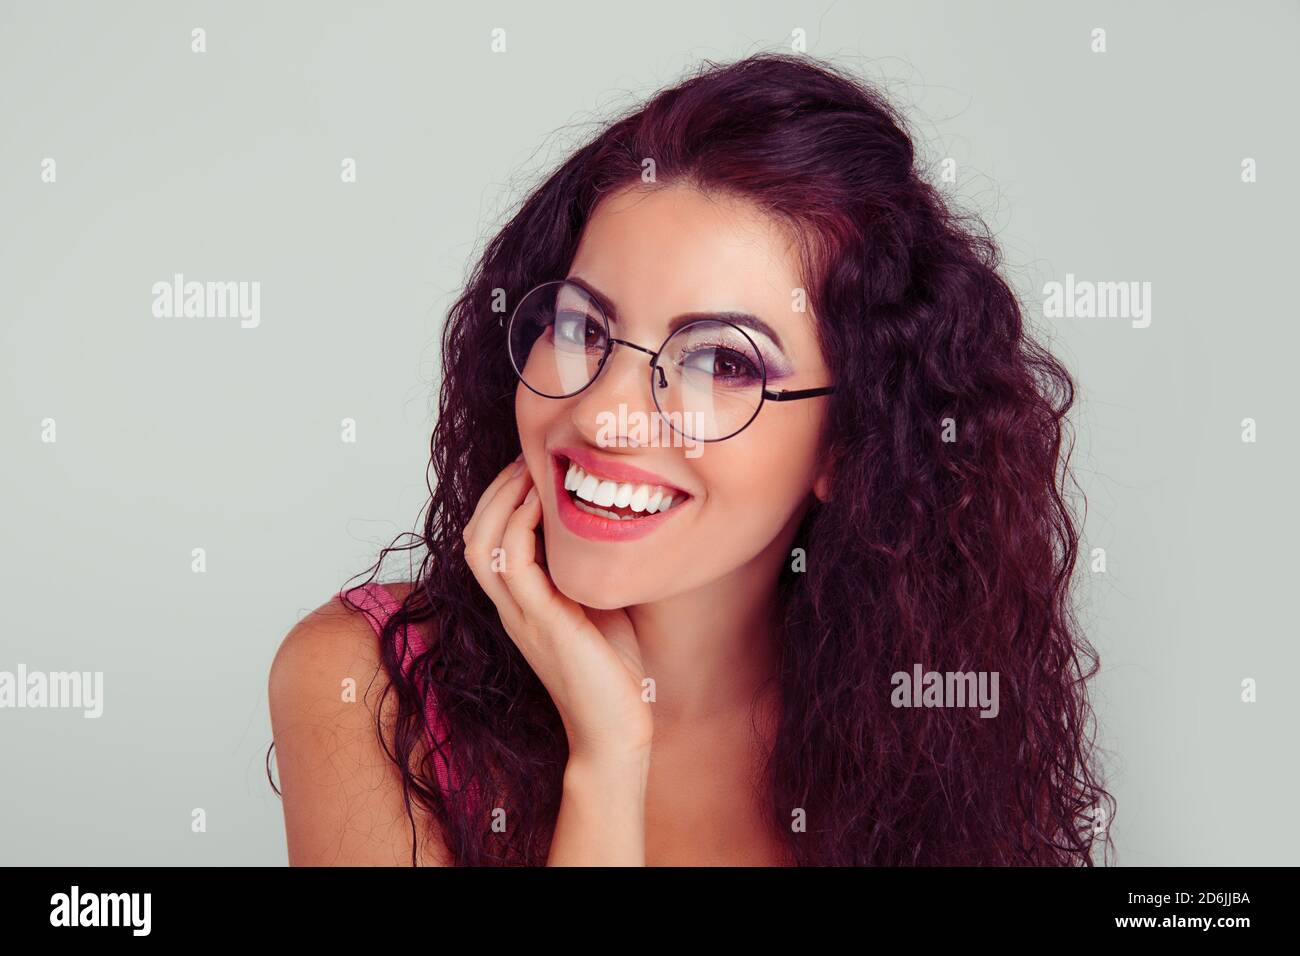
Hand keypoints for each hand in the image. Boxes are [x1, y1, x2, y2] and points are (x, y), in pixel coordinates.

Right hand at [462, 455, 653, 760]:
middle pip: (474, 533)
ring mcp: (520, 614)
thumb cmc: (614, 671)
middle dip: (497, 488)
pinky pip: (512, 562)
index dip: (502, 497)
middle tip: (529, 456)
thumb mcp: (601, 604)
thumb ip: (591, 570)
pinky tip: (544, 504)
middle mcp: (511, 606)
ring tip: (531, 469)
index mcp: (520, 601)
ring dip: (504, 499)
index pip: (488, 537)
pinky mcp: (540, 621)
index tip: (533, 465)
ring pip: (482, 543)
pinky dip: (521, 526)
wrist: (616, 730)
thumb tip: (613, 522)